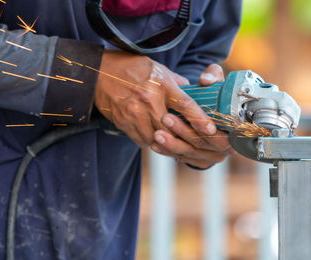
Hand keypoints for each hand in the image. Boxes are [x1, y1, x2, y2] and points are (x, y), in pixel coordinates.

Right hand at [94, 50, 220, 149]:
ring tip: (169, 139)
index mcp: (161, 84)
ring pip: (156, 138)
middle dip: (181, 136)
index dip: (200, 119)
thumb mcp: (158, 68)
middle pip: (171, 128)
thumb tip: (194, 92)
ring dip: (164, 141)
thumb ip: (177, 82)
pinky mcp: (123, 121)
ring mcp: (134, 112)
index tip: (211, 130)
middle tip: (189, 140)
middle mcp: (148, 99)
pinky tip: (151, 134)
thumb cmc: (131, 68)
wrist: (99, 72)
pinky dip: (149, 141)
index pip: (186, 104)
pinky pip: (141, 140)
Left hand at [150, 64, 232, 168]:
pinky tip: (155, 144)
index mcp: (235, 130)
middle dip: (183, 132)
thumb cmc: (216, 96)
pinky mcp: (199, 161)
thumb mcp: (218, 83)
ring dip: (172, 144)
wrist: (213, 115)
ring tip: (156, 133)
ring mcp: (212, 156)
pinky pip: (182, 158)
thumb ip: (214, 76)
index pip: (221, 132)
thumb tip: (206, 80)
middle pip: (202, 143)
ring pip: (190, 152)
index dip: (203, 124)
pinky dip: (168, 152)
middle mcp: (226, 147)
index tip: (185, 112)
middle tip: (165, 118)